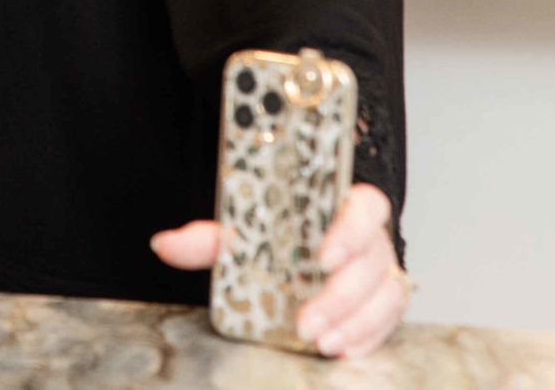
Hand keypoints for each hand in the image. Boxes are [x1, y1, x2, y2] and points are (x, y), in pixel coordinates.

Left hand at [150, 182, 405, 359]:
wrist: (290, 254)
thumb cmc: (272, 236)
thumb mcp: (240, 233)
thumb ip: (207, 239)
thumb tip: (165, 244)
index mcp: (339, 204)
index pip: (365, 205)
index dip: (351, 230)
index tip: (322, 257)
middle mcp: (367, 235)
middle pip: (372, 260)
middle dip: (340, 296)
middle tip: (306, 323)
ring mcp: (380, 268)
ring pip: (386, 294)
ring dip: (355, 322)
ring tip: (320, 342)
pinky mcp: (383, 300)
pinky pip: (389, 320)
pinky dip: (367, 337)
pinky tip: (340, 349)